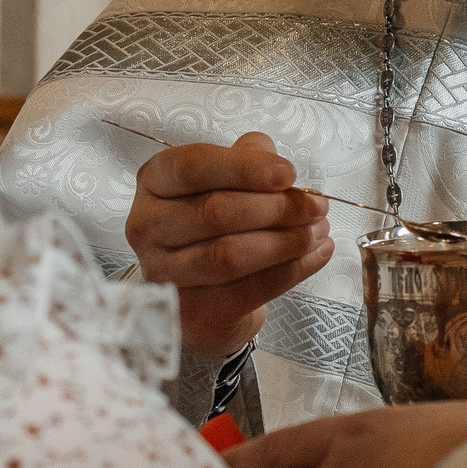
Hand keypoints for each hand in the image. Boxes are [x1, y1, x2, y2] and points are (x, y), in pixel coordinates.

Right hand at [126, 131, 332, 355]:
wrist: (201, 289)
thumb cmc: (213, 222)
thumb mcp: (223, 179)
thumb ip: (246, 159)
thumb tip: (275, 161)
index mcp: (154, 181)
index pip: (193, 167)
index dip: (244, 168)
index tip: (289, 173)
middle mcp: (147, 225)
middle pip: (216, 213)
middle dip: (277, 208)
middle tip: (317, 207)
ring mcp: (164, 272)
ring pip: (231, 255)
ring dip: (287, 242)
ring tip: (319, 231)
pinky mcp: (191, 309)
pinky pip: (249, 290)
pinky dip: (292, 271)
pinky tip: (318, 254)